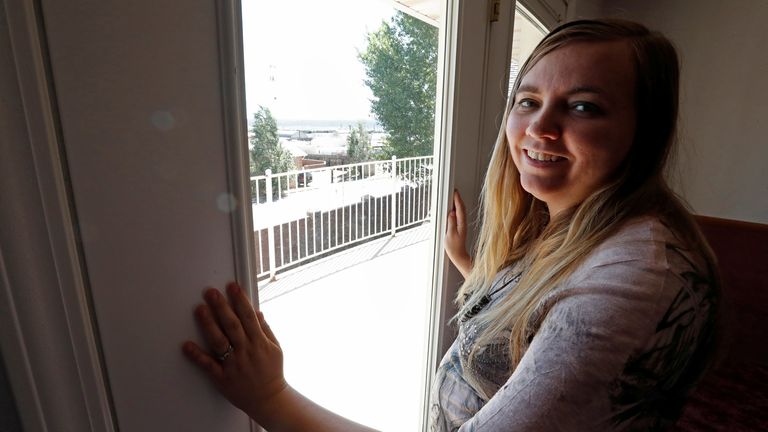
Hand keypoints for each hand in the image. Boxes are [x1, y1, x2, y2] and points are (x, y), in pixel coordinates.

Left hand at [182, 282, 286, 420]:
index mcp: (260, 343)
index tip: (232, 287)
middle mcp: (246, 352)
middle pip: (232, 325)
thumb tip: (256, 312)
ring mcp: (233, 365)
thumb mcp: (275, 348)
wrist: (268, 400)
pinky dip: (197, 355)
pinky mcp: (222, 378)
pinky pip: (208, 365)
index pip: (248, 317)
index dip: (240, 300)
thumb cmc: (271, 373)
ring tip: (200, 309)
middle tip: (211, 292)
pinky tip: (187, 345)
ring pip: (219, 341)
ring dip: (209, 325)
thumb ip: (265, 330)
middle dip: (221, 307)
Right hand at [445, 190, 471, 277]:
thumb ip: (451, 223)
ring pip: (460, 210)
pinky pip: (458, 214)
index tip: (454, 192)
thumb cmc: (454, 247)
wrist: (458, 255)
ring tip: (452, 196)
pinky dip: (456, 208)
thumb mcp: (450, 235)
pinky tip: (452, 207)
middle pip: (461, 207)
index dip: (457, 199)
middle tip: (452, 190)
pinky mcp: (459, 226)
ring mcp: (461, 224)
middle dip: (457, 198)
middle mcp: (462, 222)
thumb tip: (451, 213)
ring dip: (456, 202)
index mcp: (461, 224)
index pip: (460, 208)